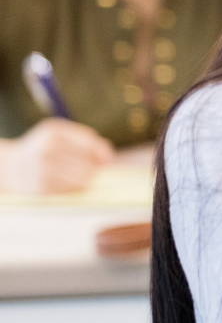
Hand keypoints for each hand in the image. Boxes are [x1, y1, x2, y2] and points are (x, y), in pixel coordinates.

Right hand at [0, 118, 114, 193]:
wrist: (10, 166)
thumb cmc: (43, 147)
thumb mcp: (61, 134)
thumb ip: (89, 140)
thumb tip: (109, 159)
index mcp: (55, 132)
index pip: (91, 144)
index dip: (99, 153)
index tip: (100, 158)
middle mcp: (48, 149)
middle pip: (90, 164)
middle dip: (91, 168)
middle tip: (79, 167)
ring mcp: (44, 170)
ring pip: (85, 179)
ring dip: (84, 179)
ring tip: (72, 174)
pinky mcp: (43, 188)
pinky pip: (73, 190)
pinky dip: (74, 187)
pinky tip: (63, 182)